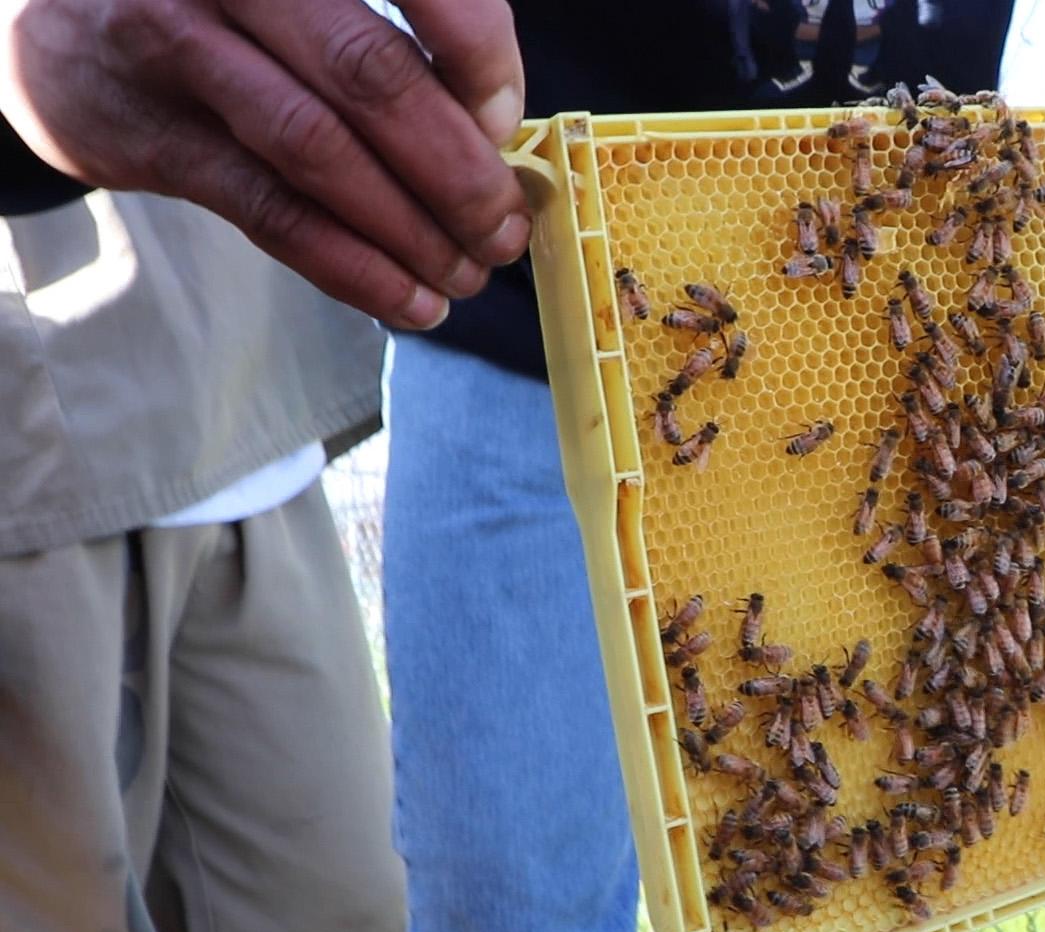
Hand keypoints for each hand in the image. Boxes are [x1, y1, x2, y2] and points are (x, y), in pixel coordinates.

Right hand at [0, 0, 528, 328]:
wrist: (40, 18)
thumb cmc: (214, 3)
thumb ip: (380, 35)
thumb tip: (492, 129)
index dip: (478, 52)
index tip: (508, 121)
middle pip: (371, 79)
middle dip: (458, 171)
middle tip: (503, 230)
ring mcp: (182, 53)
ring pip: (321, 152)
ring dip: (411, 230)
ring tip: (466, 273)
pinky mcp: (152, 136)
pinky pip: (270, 212)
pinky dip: (351, 266)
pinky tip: (408, 299)